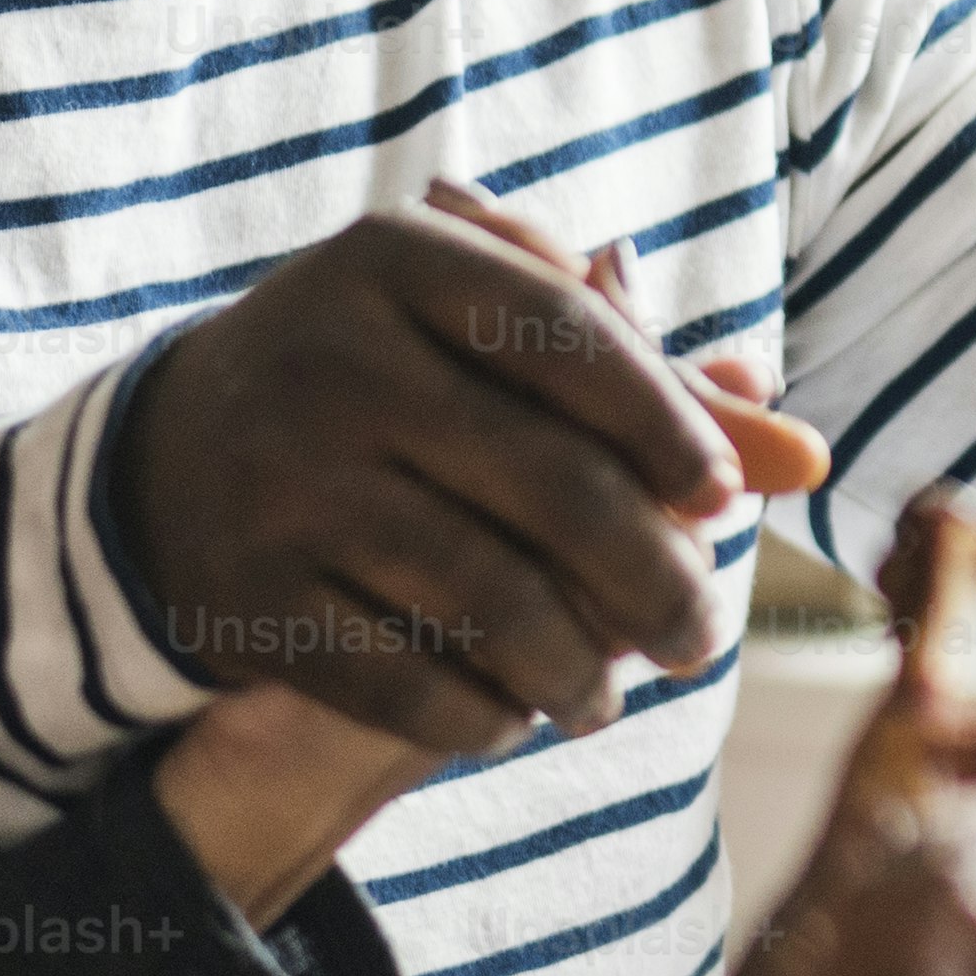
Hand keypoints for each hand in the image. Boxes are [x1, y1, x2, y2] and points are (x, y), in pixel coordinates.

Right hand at [118, 194, 834, 757]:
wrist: (169, 460)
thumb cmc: (394, 387)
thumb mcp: (490, 348)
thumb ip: (647, 389)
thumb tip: (806, 458)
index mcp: (400, 259)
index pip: (569, 337)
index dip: (667, 424)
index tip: (724, 500)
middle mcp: (331, 357)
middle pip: (551, 486)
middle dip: (655, 582)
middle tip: (699, 640)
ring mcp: (280, 481)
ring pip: (488, 599)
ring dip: (575, 672)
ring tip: (602, 696)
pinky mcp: (245, 596)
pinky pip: (404, 682)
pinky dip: (479, 716)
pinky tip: (511, 717)